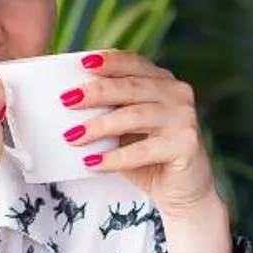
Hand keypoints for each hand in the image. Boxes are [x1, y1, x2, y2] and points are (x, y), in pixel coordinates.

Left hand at [64, 51, 218, 214]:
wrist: (183, 190)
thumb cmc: (148, 156)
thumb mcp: (127, 126)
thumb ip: (110, 108)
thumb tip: (68, 99)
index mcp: (163, 82)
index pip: (134, 63)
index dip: (109, 62)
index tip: (82, 62)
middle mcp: (178, 94)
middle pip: (131, 87)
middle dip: (96, 92)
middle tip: (66, 101)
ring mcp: (184, 118)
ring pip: (135, 116)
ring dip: (99, 126)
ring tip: (72, 137)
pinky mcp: (186, 145)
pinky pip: (143, 150)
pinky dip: (114, 157)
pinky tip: (92, 163)